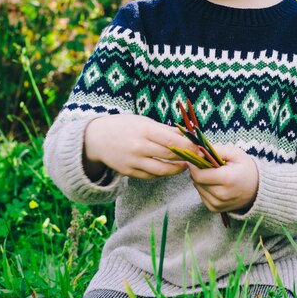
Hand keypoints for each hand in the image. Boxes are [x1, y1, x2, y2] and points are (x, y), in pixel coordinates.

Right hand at [84, 114, 198, 179]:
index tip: (200, 148)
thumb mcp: (143, 121)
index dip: (188, 146)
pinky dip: (162, 173)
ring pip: (162, 170)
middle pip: (169, 156)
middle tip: (198, 158)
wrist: (96, 139)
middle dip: (186, 157)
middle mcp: (138, 147)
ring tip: (184, 165)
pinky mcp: (129, 172)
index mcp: (144, 130)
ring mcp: (133, 161)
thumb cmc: (124, 126)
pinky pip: (151, 176)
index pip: (171, 140)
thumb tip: (187, 134)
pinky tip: (168, 168)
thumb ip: (165, 130)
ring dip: (176, 169)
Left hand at [188, 145, 258, 212]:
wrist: (257, 189)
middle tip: (206, 165)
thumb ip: (217, 150)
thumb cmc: (245, 168)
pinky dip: (204, 188)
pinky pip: (201, 196)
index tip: (197, 159)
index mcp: (227, 179)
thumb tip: (198, 152)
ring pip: (198, 189)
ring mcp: (218, 204)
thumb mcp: (235, 153)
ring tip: (212, 174)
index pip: (198, 175)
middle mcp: (222, 194)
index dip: (194, 166)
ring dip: (200, 180)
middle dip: (197, 171)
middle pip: (197, 181)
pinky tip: (214, 184)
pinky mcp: (215, 209)